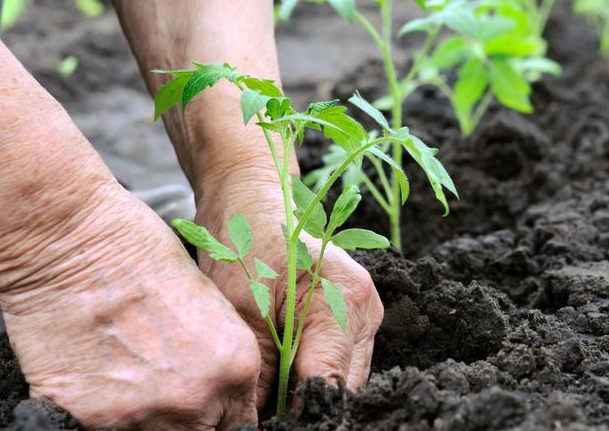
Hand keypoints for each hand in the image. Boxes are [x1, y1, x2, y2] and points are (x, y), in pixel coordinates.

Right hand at [0, 182, 260, 429]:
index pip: (240, 425)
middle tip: (162, 390)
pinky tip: (93, 379)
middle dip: (188, 421)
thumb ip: (219, 356)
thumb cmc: (141, 252)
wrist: (73, 241)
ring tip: (125, 379)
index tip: (207, 409)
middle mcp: (198, 399)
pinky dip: (98, 415)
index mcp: (236, 367)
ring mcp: (144, 414)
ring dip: (143, 418)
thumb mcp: (209, 302)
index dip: (221, 416)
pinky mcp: (90, 419)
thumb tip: (217, 389)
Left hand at [194, 166, 383, 410]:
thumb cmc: (243, 241)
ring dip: (309, 393)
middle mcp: (366, 309)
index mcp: (345, 301)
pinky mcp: (354, 317)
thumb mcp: (242, 311)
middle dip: (305, 406)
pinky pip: (339, 362)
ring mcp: (365, 313)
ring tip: (269, 398)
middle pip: (344, 388)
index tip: (266, 424)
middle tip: (263, 416)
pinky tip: (282, 377)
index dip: (298, 414)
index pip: (329, 384)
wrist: (252, 199)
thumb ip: (261, 373)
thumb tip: (259, 422)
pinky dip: (311, 374)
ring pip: (344, 379)